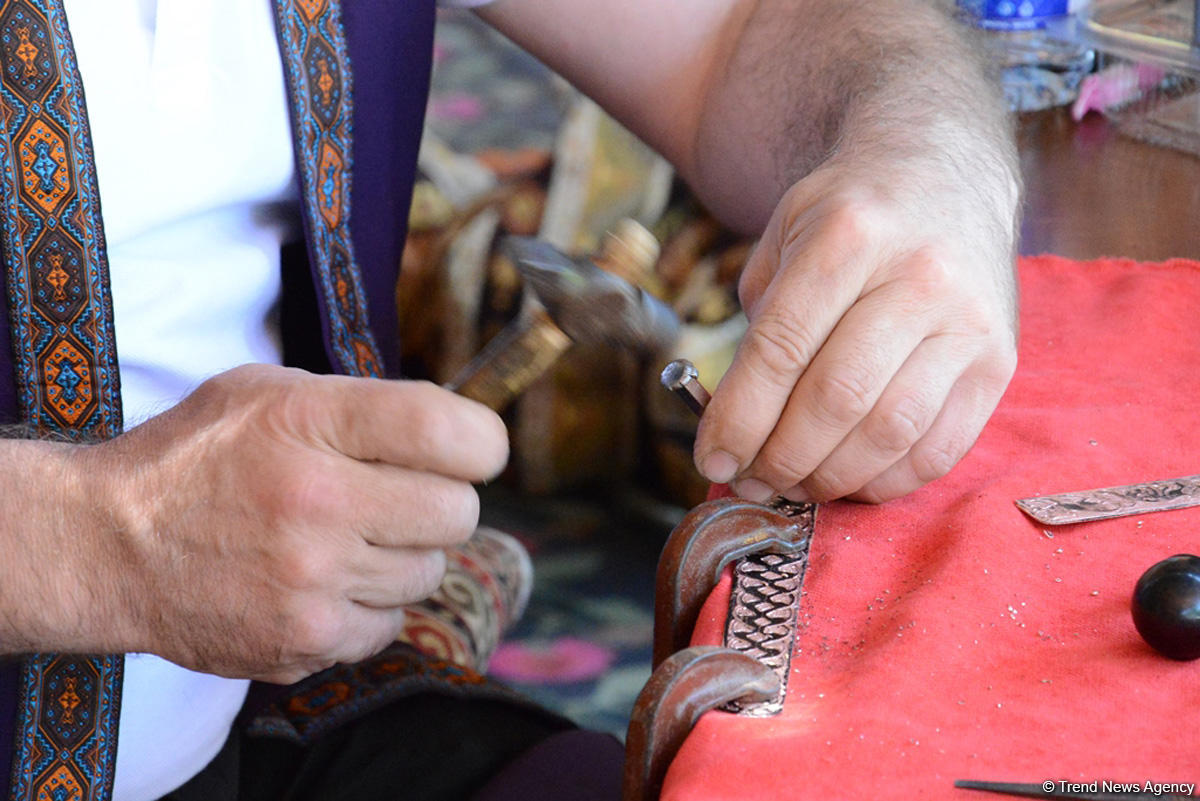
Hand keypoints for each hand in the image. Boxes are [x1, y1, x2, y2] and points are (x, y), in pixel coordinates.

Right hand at [69, 365, 507, 682]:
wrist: (106, 548)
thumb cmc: (194, 459)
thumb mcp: (266, 391)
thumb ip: (360, 403)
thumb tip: (452, 432)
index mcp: (311, 423)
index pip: (450, 431)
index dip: (478, 441)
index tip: (468, 450)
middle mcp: (318, 503)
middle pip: (458, 511)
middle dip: (439, 501)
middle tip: (394, 498)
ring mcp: (314, 580)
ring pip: (429, 571)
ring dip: (402, 555)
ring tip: (345, 540)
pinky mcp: (306, 640)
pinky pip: (391, 623)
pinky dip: (370, 606)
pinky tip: (325, 583)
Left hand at [693, 155, 1018, 503]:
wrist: (947, 173)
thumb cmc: (851, 215)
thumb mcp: (786, 234)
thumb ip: (761, 319)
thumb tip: (737, 425)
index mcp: (851, 234)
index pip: (782, 347)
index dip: (740, 417)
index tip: (713, 459)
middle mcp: (919, 275)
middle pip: (837, 397)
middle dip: (781, 457)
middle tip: (752, 480)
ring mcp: (968, 321)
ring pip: (890, 430)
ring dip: (831, 478)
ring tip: (795, 485)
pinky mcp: (998, 362)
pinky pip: (940, 447)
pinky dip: (887, 480)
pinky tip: (850, 479)